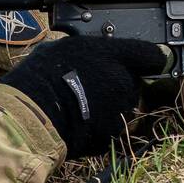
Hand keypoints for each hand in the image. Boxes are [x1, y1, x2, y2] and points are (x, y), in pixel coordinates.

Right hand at [0, 36, 166, 156]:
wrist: (33, 116)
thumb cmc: (41, 77)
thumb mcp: (64, 48)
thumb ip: (90, 51)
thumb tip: (95, 53)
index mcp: (114, 55)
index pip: (149, 54)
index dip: (150, 57)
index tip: (150, 60)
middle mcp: (125, 81)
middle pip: (133, 82)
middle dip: (118, 83)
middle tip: (91, 84)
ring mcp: (122, 110)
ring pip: (123, 105)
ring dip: (110, 105)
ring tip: (81, 104)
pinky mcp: (114, 134)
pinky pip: (112, 125)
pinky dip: (100, 124)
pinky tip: (80, 119)